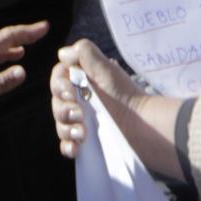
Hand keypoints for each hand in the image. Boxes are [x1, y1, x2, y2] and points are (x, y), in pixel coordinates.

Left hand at [0, 21, 48, 125]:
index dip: (27, 31)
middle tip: (41, 32)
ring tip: (26, 47)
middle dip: (23, 34)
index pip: (8, 37)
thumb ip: (1, 83)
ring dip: (13, 44)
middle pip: (3, 37)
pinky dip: (4, 53)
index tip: (45, 27)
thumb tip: (23, 70)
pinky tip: (10, 59)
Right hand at [50, 40, 181, 177]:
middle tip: (80, 114)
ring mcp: (82, 122)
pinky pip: (67, 145)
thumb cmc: (126, 95)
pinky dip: (67, 146)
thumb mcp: (107, 70)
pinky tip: (76, 148)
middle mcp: (81, 100)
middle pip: (57, 102)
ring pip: (60, 124)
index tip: (70, 92)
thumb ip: (85, 54)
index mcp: (84, 81)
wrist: (143, 127)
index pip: (59, 79)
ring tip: (83, 133)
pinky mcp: (86, 143)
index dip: (59, 85)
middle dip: (63, 109)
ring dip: (66, 129)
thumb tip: (62, 53)